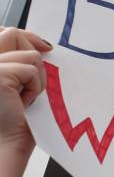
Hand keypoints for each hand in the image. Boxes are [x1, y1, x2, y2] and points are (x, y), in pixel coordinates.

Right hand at [0, 27, 51, 153]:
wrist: (9, 143)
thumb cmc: (16, 117)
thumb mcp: (19, 82)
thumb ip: (21, 60)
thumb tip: (41, 44)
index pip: (5, 32)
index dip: (26, 36)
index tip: (45, 47)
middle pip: (13, 34)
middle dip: (33, 54)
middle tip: (36, 81)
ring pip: (28, 54)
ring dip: (36, 77)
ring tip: (26, 97)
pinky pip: (31, 70)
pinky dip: (35, 87)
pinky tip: (24, 103)